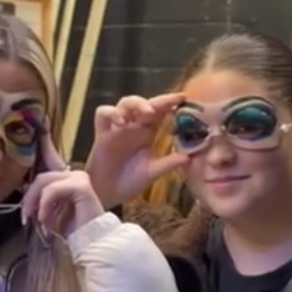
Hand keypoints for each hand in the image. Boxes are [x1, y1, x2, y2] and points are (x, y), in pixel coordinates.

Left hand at [21, 128, 104, 237]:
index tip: (33, 143)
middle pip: (41, 177)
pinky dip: (45, 206)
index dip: (40, 149)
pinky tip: (46, 221)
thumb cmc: (73, 230)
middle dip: (29, 197)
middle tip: (25, 217)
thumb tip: (23, 187)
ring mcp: (79, 178)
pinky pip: (53, 190)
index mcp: (68, 178)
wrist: (92, 243)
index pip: (49, 162)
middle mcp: (74, 174)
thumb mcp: (51, 210)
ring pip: (44, 182)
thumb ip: (42, 197)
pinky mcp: (81, 186)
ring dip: (35, 203)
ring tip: (36, 221)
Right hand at [85, 92, 188, 208]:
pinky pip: (103, 113)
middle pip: (144, 103)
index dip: (169, 103)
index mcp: (147, 132)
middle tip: (169, 103)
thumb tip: (189, 157)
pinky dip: (112, 113)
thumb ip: (168, 163)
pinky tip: (121, 122)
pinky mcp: (102, 133)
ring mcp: (117, 128)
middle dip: (157, 100)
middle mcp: (133, 126)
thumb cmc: (130, 181)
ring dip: (136, 103)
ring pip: (125, 103)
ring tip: (147, 112)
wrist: (108, 194)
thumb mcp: (152, 172)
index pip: (160, 111)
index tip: (183, 97)